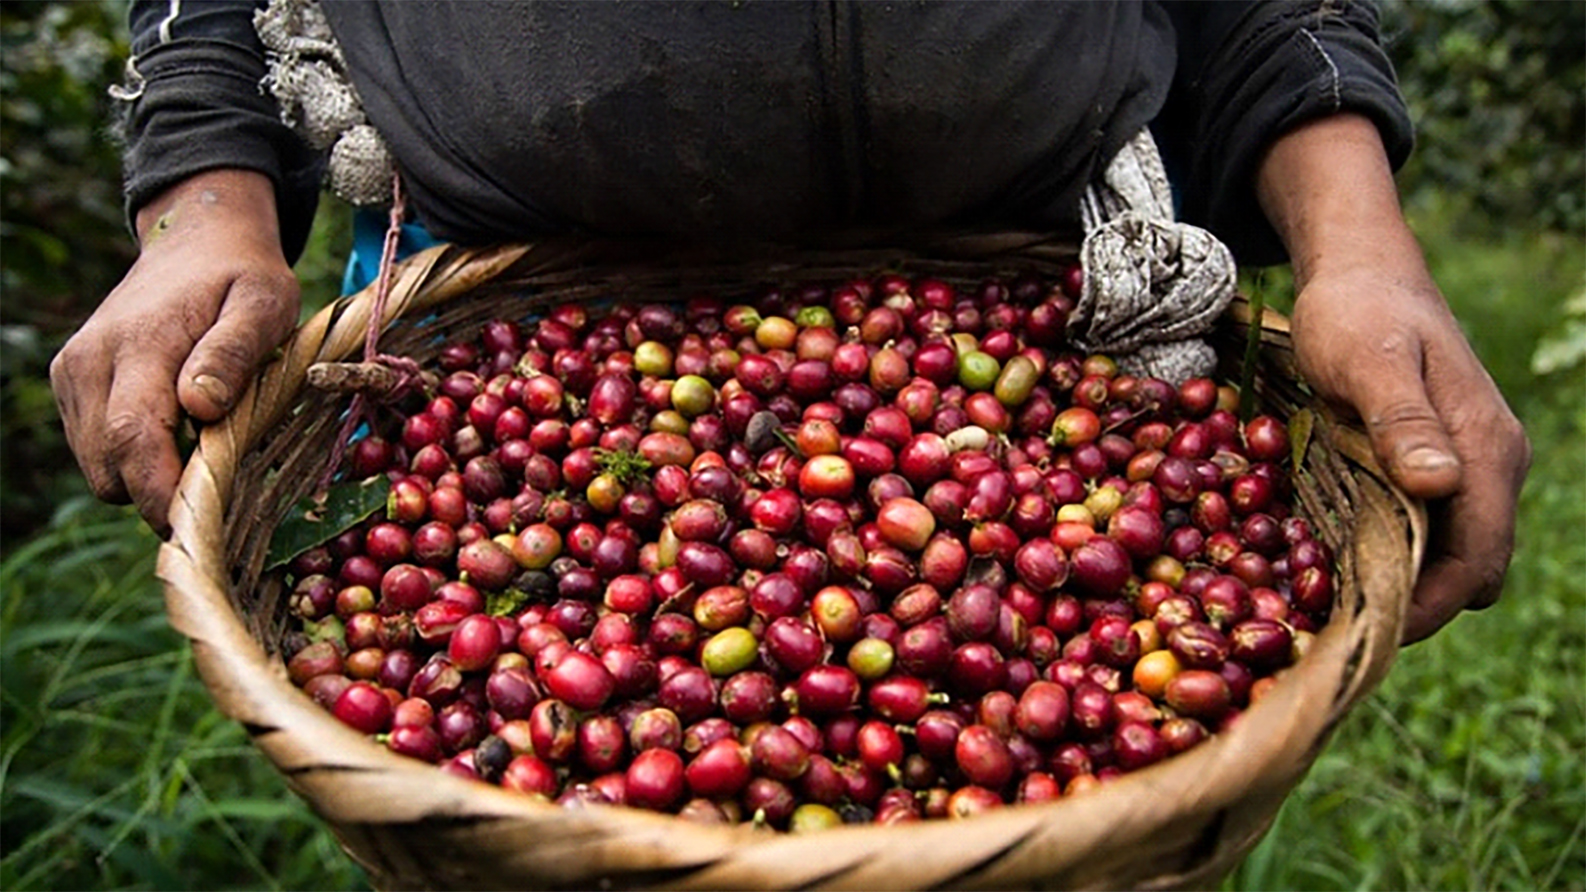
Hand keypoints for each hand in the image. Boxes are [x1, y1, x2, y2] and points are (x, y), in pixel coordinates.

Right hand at [50, 169, 299, 534]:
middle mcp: (91, 362)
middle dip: (161, 492)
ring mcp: (74, 374)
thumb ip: (234, 351)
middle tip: (222, 480)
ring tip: (202, 444)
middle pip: (110, 468)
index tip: (203, 523)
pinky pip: (96, 449)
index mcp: (139, 344)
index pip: (134, 439)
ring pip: (99, 467)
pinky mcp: (72, 383)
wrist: (196, 241)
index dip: (162, 495)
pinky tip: (177, 430)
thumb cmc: (243, 275)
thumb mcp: (265, 302)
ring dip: (147, 475)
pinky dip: (133, 457)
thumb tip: (199, 406)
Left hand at [1289, 261, 1530, 642]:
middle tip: (1337, 628)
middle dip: (1413, 606)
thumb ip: (1402, 420)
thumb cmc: (1358, 311)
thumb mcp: (1367, 360)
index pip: (1477, 561)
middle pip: (1469, 569)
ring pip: (1449, 550)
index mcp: (1485, 452)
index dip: (1428, 609)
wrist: (1362, 267)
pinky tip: (1335, 557)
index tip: (1366, 636)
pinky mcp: (1436, 459)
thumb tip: (1440, 484)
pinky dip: (1390, 550)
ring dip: (1400, 581)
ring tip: (1331, 602)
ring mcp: (1466, 463)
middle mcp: (1488, 466)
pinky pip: (1426, 524)